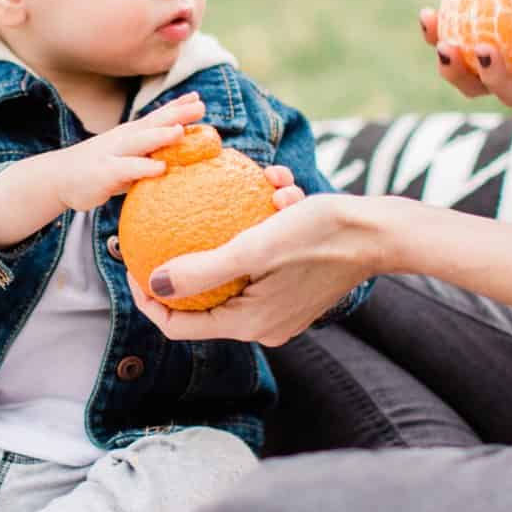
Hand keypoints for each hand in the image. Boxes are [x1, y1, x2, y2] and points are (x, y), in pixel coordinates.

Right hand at [54, 93, 205, 212]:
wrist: (59, 178)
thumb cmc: (101, 167)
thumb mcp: (129, 157)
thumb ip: (151, 154)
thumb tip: (183, 155)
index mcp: (132, 134)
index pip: (157, 117)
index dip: (176, 107)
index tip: (197, 98)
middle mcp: (124, 139)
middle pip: (153, 123)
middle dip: (176, 114)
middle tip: (200, 105)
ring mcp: (113, 154)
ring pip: (139, 142)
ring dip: (159, 135)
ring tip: (180, 131)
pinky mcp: (104, 173)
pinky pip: (126, 169)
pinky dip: (143, 168)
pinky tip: (161, 168)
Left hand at [128, 190, 370, 346]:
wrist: (379, 232)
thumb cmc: (319, 235)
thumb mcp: (254, 246)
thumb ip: (203, 269)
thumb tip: (155, 284)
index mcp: (248, 324)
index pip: (179, 324)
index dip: (148, 299)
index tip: (133, 262)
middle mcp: (263, 324)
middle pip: (205, 297)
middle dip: (193, 255)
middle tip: (169, 222)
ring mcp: (281, 306)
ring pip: (237, 268)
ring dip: (235, 229)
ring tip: (251, 190)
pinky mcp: (295, 284)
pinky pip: (263, 257)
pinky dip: (262, 225)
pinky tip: (274, 187)